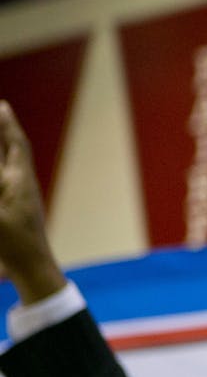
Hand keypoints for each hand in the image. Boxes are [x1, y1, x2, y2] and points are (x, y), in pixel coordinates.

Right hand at [0, 101, 65, 303]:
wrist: (33, 270)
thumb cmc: (16, 245)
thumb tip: (1, 174)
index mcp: (20, 182)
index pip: (15, 146)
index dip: (7, 126)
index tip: (3, 106)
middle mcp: (23, 185)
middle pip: (13, 150)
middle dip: (4, 131)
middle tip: (2, 111)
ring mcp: (21, 197)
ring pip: (10, 165)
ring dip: (3, 147)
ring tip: (1, 131)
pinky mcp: (18, 209)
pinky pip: (8, 180)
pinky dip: (4, 168)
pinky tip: (4, 167)